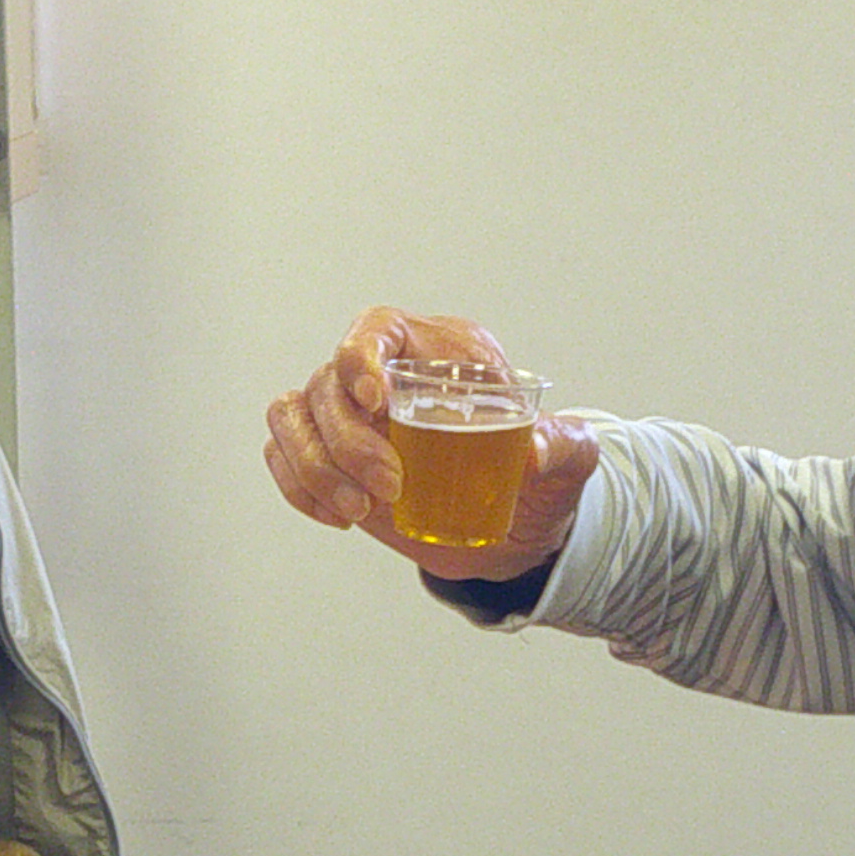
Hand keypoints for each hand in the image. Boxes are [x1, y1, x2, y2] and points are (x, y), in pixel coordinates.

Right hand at [262, 305, 600, 579]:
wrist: (514, 527)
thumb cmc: (539, 476)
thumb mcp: (571, 458)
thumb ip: (564, 447)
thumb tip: (533, 452)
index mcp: (437, 352)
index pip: (377, 328)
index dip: (361, 356)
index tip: (378, 400)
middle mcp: (383, 374)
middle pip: (328, 383)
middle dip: (347, 440)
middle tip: (390, 488)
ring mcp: (348, 415)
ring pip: (293, 415)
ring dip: (315, 466)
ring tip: (361, 512)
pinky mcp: (328, 456)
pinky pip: (284, 453)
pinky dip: (299, 486)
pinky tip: (339, 517)